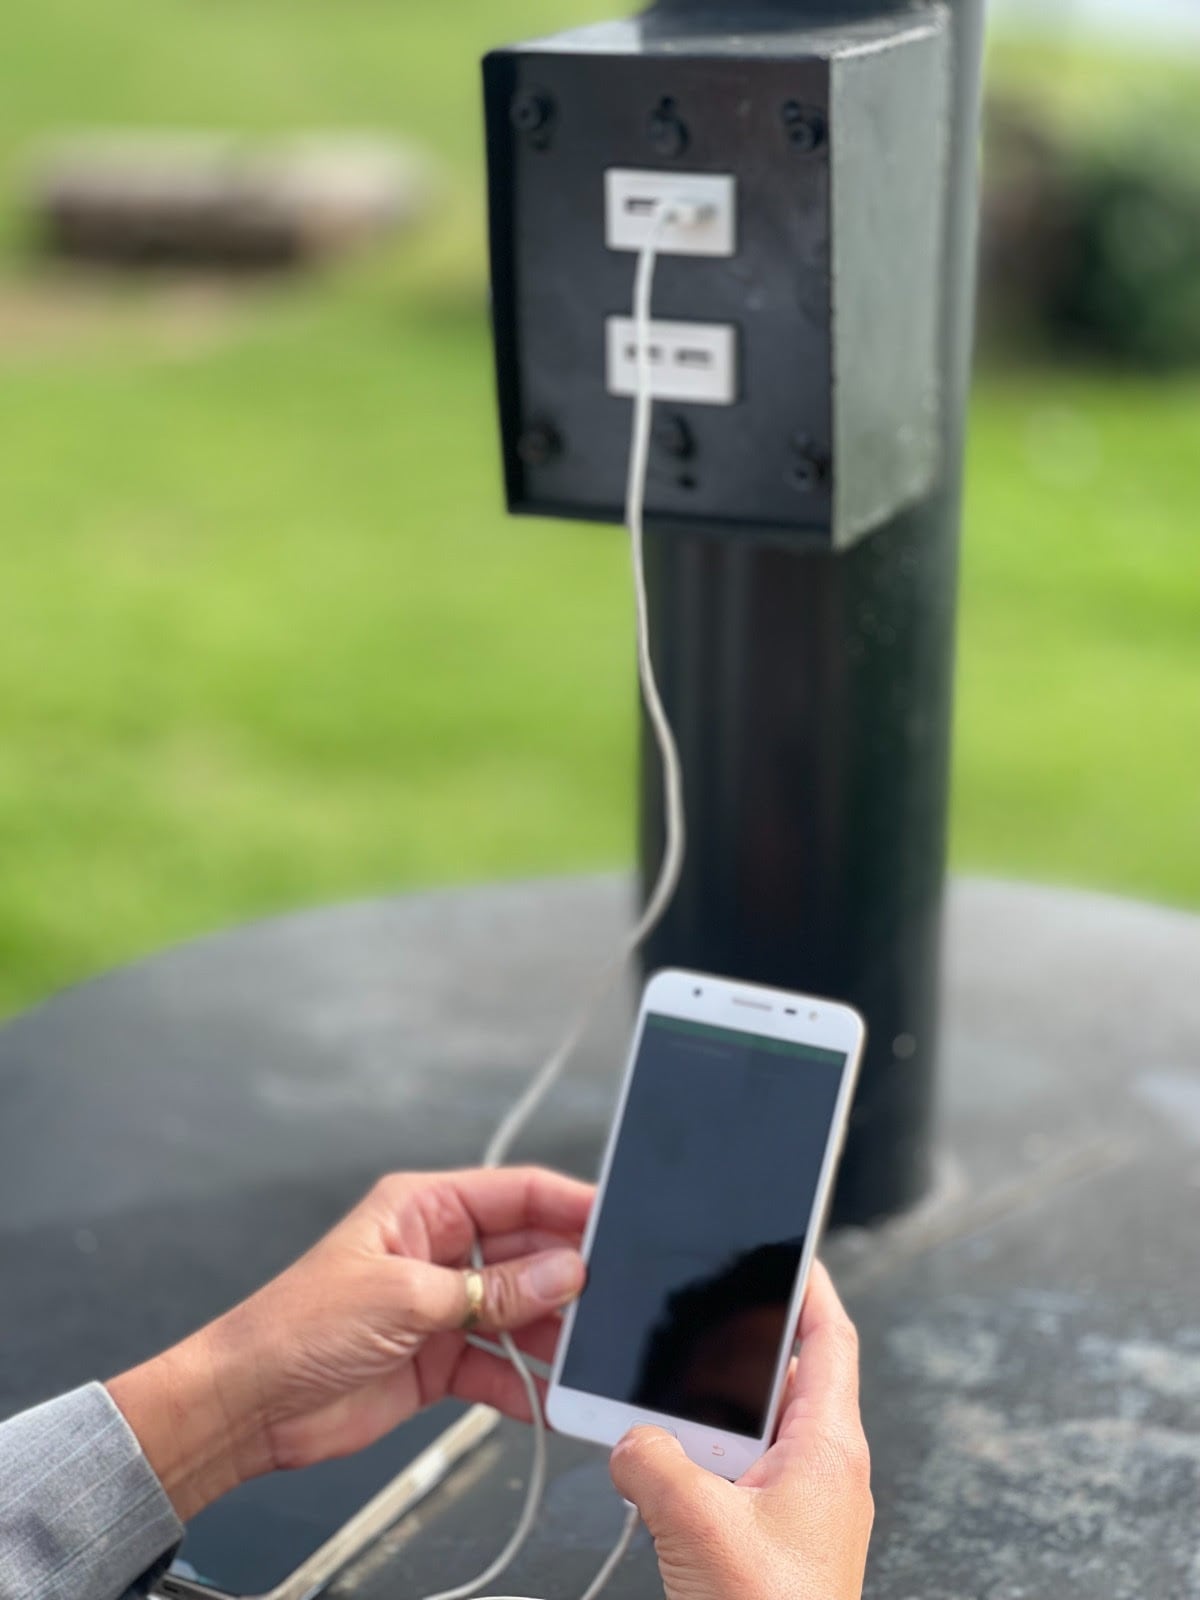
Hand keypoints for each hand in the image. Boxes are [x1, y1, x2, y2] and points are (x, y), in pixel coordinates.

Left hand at [108, 1166, 591, 1519]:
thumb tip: (565, 1273)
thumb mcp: (403, 1297)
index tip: (617, 1222)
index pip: (516, 1193)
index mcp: (424, 1208)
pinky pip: (500, 1367)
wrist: (248, 1407)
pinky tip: (552, 1399)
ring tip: (590, 1354)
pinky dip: (527, 1385)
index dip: (569, 1205)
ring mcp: (443, 1308)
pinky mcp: (440, 1361)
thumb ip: (492, 1290)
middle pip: (528, 1252)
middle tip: (614, 1297)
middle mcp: (439, 1252)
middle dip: (569, 1275)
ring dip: (554, 1334)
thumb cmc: (296, 1327)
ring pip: (522, 1311)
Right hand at [611, 1262, 872, 1599]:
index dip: (811, 1286)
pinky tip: (656, 1483)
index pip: (831, 1339)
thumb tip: (631, 1440)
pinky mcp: (771, 1543)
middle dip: (731, 1352)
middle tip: (690, 1323)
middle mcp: (823, 1472)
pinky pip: (732, 1480)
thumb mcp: (700, 1528)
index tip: (788, 1248)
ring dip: (703, 1422)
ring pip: (748, 1434)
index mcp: (828, 1448)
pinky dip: (696, 1469)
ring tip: (657, 1410)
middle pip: (781, 1379)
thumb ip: (654, 1462)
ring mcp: (799, 1510)